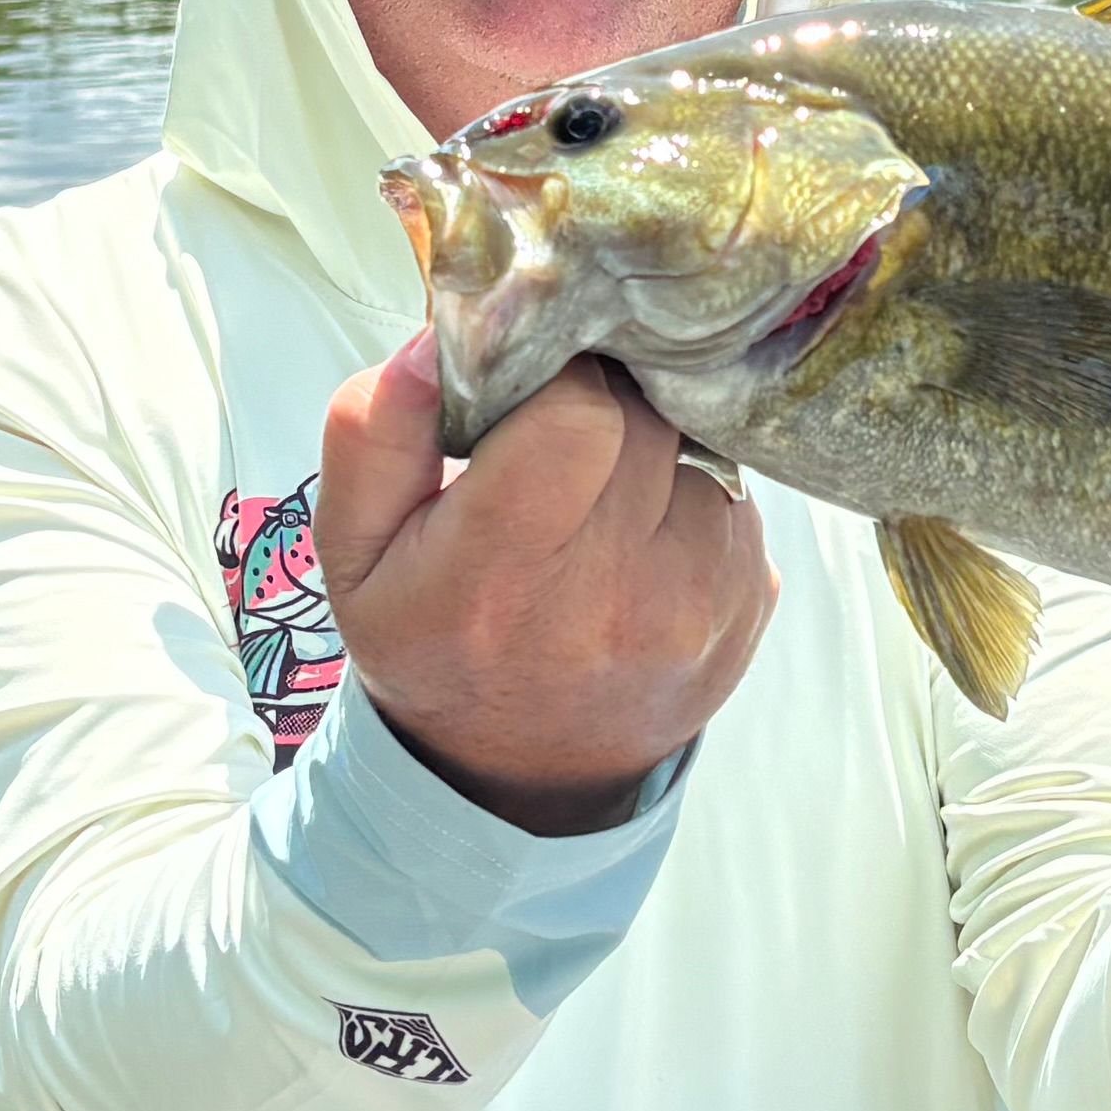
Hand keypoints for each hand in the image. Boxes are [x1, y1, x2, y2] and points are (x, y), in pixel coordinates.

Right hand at [318, 336, 779, 837]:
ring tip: (597, 492)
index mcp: (505, 576)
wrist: (519, 774)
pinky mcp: (754, 604)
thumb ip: (376, 433)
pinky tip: (641, 528)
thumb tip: (447, 336)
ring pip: (698, 443)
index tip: (529, 390)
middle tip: (556, 435)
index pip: (578, 414)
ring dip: (652, 443)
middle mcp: (620, 599)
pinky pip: (737, 491)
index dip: (555, 377)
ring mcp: (703, 607)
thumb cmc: (433, 640)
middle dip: (602, 401)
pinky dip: (690, 487)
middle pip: (645, 416)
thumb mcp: (355, 553)